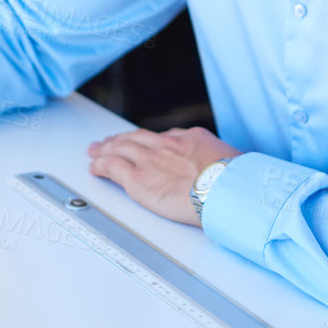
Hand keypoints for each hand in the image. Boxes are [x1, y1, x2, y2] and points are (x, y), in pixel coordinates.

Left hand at [87, 127, 239, 225]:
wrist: (225, 189)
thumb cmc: (232, 180)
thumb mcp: (229, 159)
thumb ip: (214, 160)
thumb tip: (217, 166)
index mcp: (189, 139)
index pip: (161, 138)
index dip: (146, 141)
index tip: (142, 143)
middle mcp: (166, 145)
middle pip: (136, 139)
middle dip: (120, 140)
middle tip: (109, 143)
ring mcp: (150, 160)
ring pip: (120, 149)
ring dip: (105, 149)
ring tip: (96, 152)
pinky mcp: (138, 178)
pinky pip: (111, 167)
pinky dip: (100, 165)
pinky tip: (95, 167)